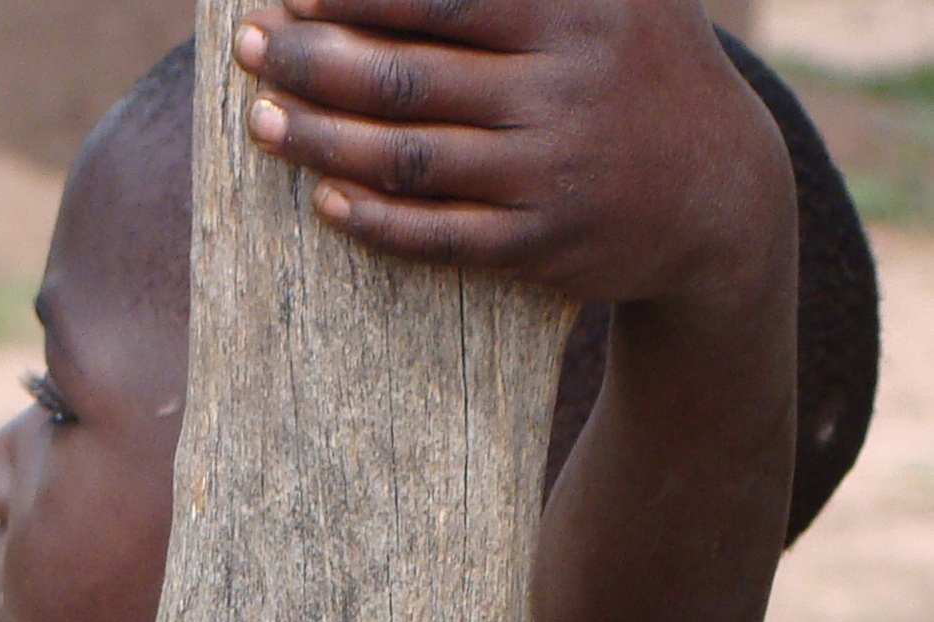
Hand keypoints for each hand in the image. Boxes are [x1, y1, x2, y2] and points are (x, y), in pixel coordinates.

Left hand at [231, 0, 791, 305]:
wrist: (722, 192)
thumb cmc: (643, 65)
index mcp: (575, 9)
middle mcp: (562, 89)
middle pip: (410, 76)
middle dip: (316, 61)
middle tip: (250, 51)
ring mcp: (550, 174)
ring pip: (412, 159)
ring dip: (324, 141)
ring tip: (262, 124)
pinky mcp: (540, 247)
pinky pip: (438, 235)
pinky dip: (376, 219)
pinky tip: (324, 198)